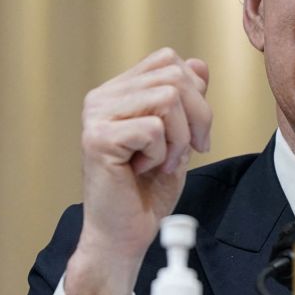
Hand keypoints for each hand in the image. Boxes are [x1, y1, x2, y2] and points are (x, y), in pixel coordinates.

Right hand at [64, 48, 211, 294]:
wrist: (125, 233)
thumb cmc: (147, 189)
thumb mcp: (178, 136)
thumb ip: (186, 100)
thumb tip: (198, 65)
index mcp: (118, 91)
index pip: (168, 61)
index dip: (195, 92)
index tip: (195, 132)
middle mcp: (102, 98)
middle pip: (173, 76)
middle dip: (198, 115)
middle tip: (189, 149)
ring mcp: (96, 116)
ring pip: (167, 97)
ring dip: (179, 137)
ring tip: (163, 161)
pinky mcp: (98, 138)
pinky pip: (154, 128)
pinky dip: (162, 153)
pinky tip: (144, 169)